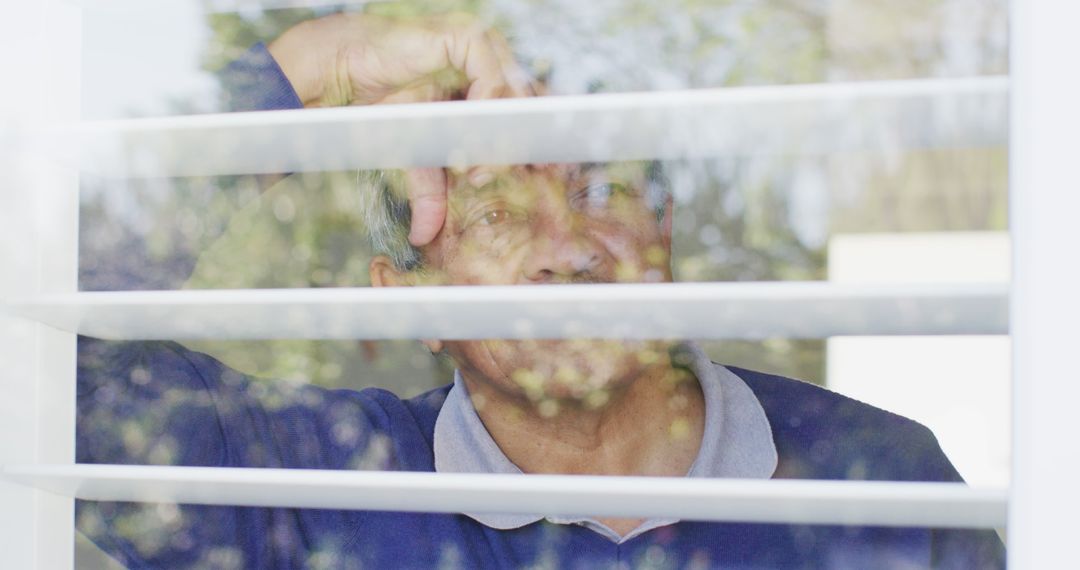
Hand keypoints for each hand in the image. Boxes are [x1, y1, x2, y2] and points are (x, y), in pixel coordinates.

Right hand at [268, 13, 532, 245]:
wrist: (340, 74)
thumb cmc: (379, 106)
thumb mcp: (414, 157)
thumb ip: (430, 192)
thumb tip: (424, 238)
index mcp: (491, 85)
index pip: (531, 113)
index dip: (541, 145)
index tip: (548, 178)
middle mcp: (494, 63)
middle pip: (529, 105)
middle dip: (527, 148)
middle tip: (519, 183)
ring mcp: (483, 48)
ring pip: (514, 97)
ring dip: (502, 140)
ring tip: (479, 174)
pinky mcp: (467, 39)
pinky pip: (492, 78)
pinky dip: (486, 112)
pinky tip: (471, 142)